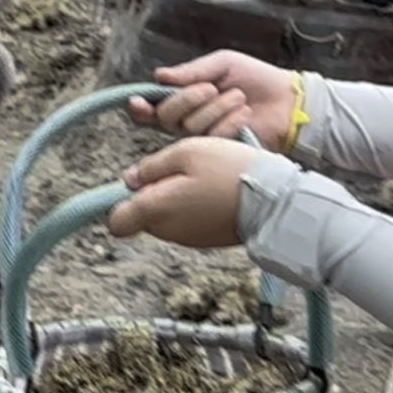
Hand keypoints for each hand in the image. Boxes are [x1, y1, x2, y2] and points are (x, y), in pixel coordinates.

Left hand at [105, 138, 270, 250]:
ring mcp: (189, 239)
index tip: (138, 183)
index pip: (117, 222)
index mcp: (155, 210)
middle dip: (153, 195)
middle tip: (180, 171)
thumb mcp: (186, 152)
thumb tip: (130, 179)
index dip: (121, 202)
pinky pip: (189, 223)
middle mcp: (167, 232)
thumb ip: (152, 167)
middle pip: (144, 216)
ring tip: (202, 179)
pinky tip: (215, 192)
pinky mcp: (208, 241)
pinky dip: (195, 208)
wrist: (275, 200)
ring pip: (167, 218)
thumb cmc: (229, 171)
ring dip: (176, 200)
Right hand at [124, 53, 295, 146]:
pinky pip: (212, 138)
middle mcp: (186, 121)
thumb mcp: (222, 64)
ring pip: (190, 127)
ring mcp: (203, 138)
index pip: (150, 108)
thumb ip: (191, 71)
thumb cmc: (254, 78)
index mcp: (182, 98)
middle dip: (187, 99)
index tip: (139, 103)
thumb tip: (159, 75)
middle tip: (212, 88)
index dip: (140, 107)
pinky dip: (230, 122)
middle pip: (166, 116)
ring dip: (216, 108)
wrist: (286, 100)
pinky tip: (245, 114)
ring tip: (239, 98)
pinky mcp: (219, 151)